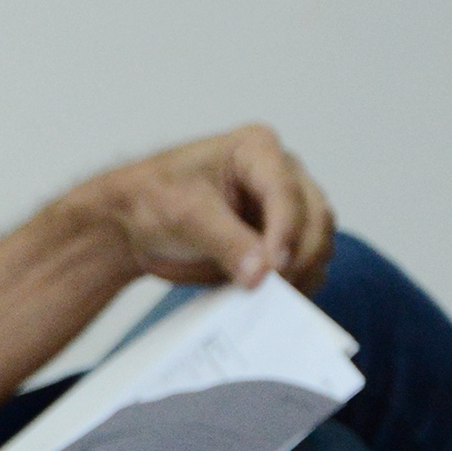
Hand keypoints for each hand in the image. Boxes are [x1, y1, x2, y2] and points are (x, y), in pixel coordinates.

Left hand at [69, 123, 335, 292]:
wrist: (133, 223)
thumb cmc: (152, 200)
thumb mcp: (184, 216)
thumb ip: (225, 242)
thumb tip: (261, 273)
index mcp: (256, 149)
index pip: (285, 191)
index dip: (286, 231)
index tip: (274, 267)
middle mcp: (282, 174)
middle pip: (314, 216)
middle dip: (300, 255)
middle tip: (276, 289)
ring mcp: (286, 207)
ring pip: (318, 241)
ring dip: (304, 271)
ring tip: (276, 299)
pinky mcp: (282, 239)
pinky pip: (306, 263)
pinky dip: (299, 282)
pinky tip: (278, 300)